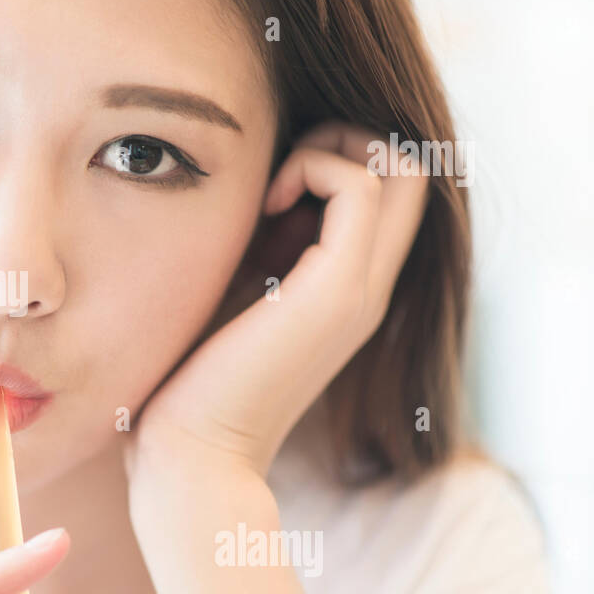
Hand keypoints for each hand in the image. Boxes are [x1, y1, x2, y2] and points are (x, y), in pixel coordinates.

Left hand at [128, 120, 429, 480]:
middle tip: (276, 174)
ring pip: (399, 163)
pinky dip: (314, 166)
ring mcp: (360, 289)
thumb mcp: (226, 294)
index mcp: (343, 288)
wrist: (189, 457)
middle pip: (408, 166)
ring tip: (271, 189)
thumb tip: (248, 190)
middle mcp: (368, 286)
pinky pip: (361, 183)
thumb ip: (253, 249)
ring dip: (331, 146)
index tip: (266, 187)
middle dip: (343, 136)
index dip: (334, 155)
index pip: (387, 189)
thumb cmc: (185, 382)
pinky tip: (265, 203)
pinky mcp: (338, 291)